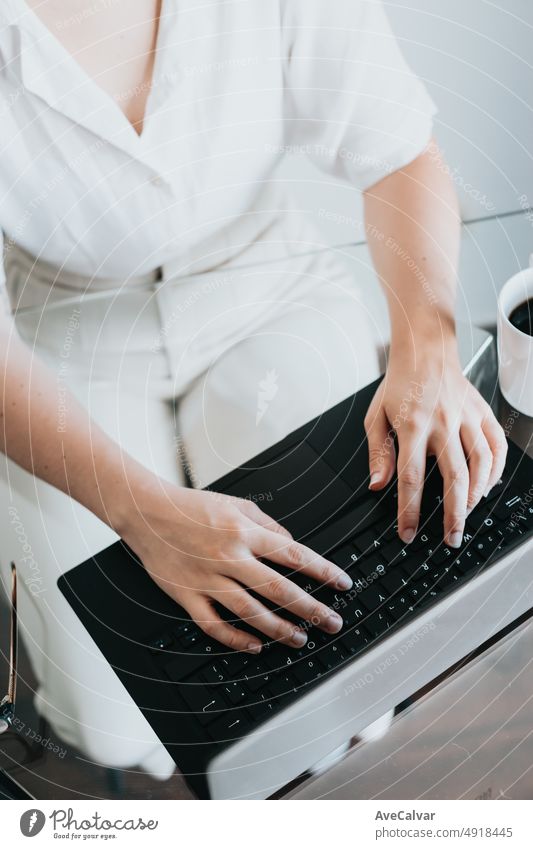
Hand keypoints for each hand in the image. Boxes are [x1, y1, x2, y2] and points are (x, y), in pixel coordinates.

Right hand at [116, 476, 351, 652]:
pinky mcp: (187, 596)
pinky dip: (236, 639)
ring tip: (300, 639)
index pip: (293, 554)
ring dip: (279, 628)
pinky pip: (214, 625)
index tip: (341, 584)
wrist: (147, 512)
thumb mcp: (236, 503)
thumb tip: (292, 543)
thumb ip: (267, 523)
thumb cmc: (191, 507)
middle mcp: (228, 556)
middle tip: (331, 622)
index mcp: (243, 532)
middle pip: (277, 588)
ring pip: (250, 611)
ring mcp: (207, 578)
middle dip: (310, 608)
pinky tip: (256, 646)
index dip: (322, 571)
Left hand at [364, 348, 506, 547]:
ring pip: (480, 464)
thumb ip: (378, 453)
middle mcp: (442, 423)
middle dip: (453, 514)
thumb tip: (377, 484)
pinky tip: (486, 487)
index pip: (411, 478)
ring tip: (468, 515)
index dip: (409, 511)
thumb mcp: (375, 416)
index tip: (408, 532)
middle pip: (452, 477)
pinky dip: (495, 471)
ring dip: (476, 496)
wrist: (425, 350)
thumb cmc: (399, 384)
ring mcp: (466, 417)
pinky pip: (496, 446)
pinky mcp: (482, 413)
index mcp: (412, 426)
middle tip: (451, 538)